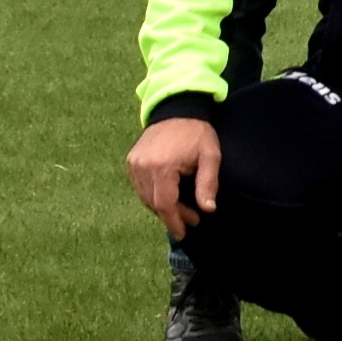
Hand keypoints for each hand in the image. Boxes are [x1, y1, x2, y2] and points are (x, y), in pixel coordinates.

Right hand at [125, 118, 221, 237]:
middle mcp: (142, 167)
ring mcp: (134, 164)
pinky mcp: (131, 160)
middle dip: (172, 215)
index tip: (183, 233)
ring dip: (162, 206)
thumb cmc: (197, 132)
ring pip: (145, 196)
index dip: (174, 221)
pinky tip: (169, 195)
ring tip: (182, 209)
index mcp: (162, 167)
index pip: (165, 204)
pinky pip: (140, 186)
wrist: (177, 108)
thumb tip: (208, 209)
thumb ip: (208, 183)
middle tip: (192, 220)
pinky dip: (153, 195)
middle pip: (154, 203)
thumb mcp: (210, 156)